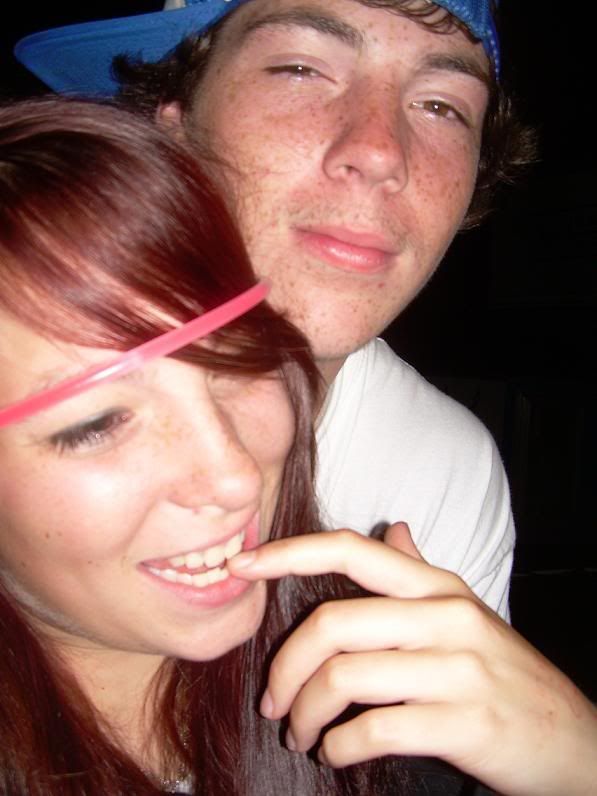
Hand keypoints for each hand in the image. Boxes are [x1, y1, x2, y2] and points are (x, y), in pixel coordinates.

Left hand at [228, 525, 596, 795]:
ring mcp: (458, 668)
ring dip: (306, 713)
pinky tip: (336, 754)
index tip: (241, 564)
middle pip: (333, 624)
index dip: (289, 553)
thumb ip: (421, 573)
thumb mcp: (466, 613)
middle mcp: (446, 616)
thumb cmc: (503, 675)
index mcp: (439, 587)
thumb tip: (394, 528)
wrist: (574, 740)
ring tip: (301, 734)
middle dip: (285, 667)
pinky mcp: (464, 723)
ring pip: (344, 678)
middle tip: (272, 701)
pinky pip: (374, 729)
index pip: (353, 550)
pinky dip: (339, 747)